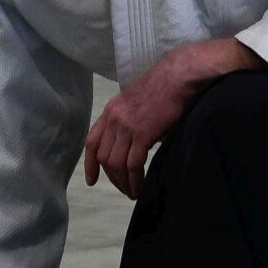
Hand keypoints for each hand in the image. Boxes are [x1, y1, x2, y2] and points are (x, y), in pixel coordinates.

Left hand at [82, 38, 261, 198]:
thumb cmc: (164, 87)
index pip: (92, 141)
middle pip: (104, 156)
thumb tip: (134, 143)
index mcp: (111, 110)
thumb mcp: (137, 102)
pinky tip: (139, 187)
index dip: (90, 163)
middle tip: (123, 188)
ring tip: (132, 192)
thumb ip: (130, 121)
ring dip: (123, 182)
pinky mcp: (142, 134)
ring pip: (116, 163)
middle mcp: (114, 119)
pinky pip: (133, 164)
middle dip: (111, 177)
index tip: (91, 180)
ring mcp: (126, 126)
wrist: (178, 76)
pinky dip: (134, 180)